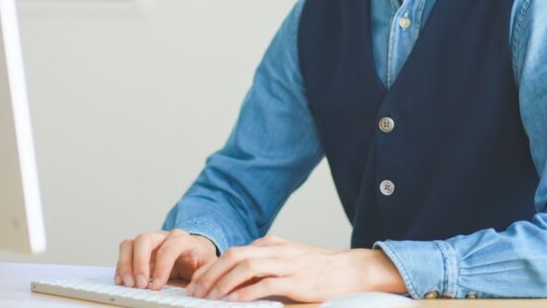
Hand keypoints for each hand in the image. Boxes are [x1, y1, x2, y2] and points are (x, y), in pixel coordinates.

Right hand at [115, 229, 218, 290]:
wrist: (195, 251)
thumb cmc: (201, 258)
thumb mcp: (210, 265)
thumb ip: (206, 272)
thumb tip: (196, 285)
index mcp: (183, 239)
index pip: (170, 247)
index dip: (162, 267)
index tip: (157, 286)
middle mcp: (163, 237)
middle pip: (144, 239)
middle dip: (139, 263)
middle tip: (141, 285)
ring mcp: (149, 242)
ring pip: (130, 244)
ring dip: (126, 264)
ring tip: (128, 284)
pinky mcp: (139, 250)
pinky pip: (125, 253)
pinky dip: (121, 267)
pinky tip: (122, 281)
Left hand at [185, 235, 406, 302]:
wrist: (350, 269)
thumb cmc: (319, 268)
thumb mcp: (288, 259)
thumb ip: (266, 263)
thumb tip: (240, 278)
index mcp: (270, 243)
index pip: (233, 252)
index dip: (212, 267)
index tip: (197, 282)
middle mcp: (274, 249)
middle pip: (234, 256)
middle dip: (210, 273)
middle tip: (195, 291)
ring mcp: (285, 264)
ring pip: (245, 267)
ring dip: (223, 283)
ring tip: (209, 297)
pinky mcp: (296, 281)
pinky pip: (265, 284)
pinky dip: (246, 293)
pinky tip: (234, 302)